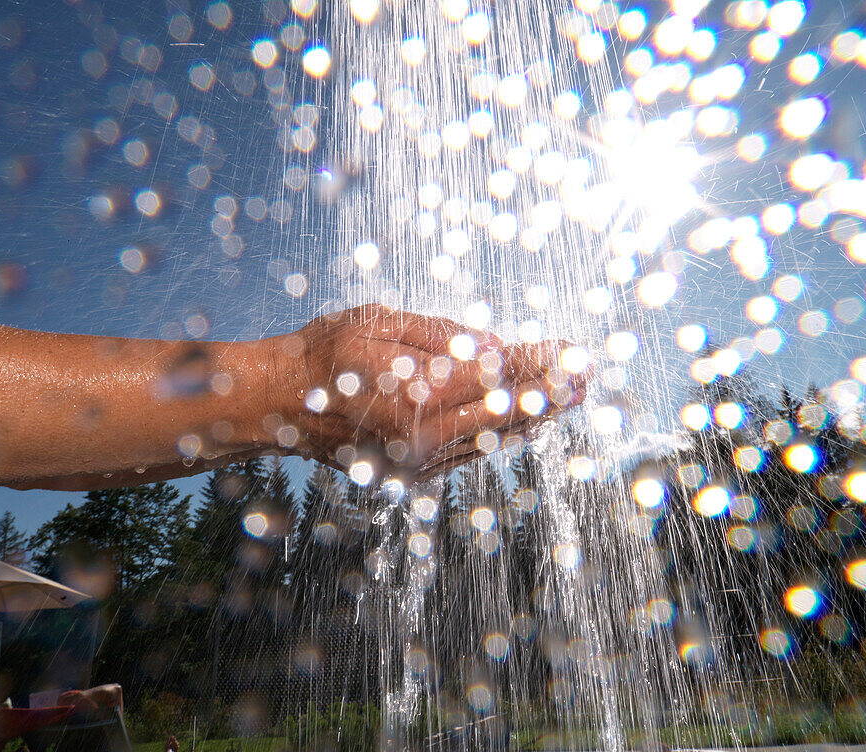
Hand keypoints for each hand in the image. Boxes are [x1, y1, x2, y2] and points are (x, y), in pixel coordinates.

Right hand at [264, 305, 590, 479]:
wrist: (277, 406)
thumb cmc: (324, 356)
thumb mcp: (380, 324)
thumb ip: (441, 337)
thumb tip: (494, 348)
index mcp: (418, 397)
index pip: (497, 379)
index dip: (539, 365)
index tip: (572, 353)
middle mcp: (425, 437)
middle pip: (506, 414)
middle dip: (551, 393)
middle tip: (587, 377)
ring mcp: (420, 460)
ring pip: (494, 439)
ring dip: (535, 416)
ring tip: (570, 396)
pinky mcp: (415, 472)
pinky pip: (472, 452)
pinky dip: (503, 433)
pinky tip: (524, 419)